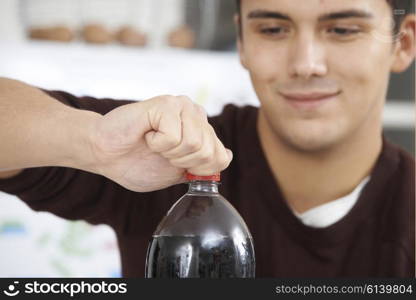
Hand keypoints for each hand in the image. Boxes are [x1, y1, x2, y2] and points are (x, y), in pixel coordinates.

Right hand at [89, 95, 232, 191]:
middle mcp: (195, 114)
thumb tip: (226, 156)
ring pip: (194, 144)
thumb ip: (201, 166)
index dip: (199, 169)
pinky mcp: (166, 104)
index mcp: (200, 129)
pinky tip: (147, 134)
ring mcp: (182, 106)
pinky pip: (174, 137)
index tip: (175, 164)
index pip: (221, 156)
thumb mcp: (176, 172)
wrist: (104, 154)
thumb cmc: (136, 162)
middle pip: (208, 152)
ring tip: (153, 142)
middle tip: (161, 152)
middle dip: (181, 161)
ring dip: (168, 152)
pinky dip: (156, 143)